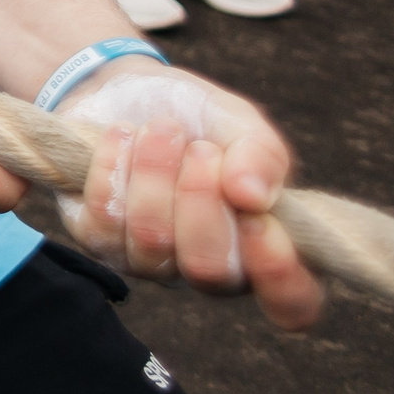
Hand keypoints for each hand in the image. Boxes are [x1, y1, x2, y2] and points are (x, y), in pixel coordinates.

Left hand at [54, 65, 319, 328]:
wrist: (123, 91)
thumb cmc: (198, 118)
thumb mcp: (242, 124)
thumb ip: (262, 156)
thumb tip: (253, 195)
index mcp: (267, 248)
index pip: (292, 303)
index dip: (278, 274)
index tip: (258, 219)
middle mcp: (212, 267)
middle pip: (210, 270)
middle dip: (201, 198)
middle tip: (201, 149)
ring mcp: (153, 261)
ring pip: (153, 240)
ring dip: (156, 172)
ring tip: (162, 129)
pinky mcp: (101, 241)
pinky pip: (105, 219)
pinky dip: (114, 166)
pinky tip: (121, 136)